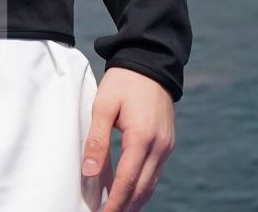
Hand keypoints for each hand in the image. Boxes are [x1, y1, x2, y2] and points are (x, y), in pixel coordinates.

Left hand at [81, 68, 175, 211]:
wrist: (150, 61)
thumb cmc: (123, 82)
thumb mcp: (104, 105)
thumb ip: (97, 140)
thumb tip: (89, 172)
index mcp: (142, 138)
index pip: (127, 181)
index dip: (114, 202)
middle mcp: (159, 146)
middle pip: (142, 189)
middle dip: (125, 206)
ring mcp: (167, 145)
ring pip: (151, 184)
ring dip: (135, 200)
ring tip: (116, 209)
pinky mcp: (168, 142)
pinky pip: (156, 172)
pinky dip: (143, 186)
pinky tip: (130, 191)